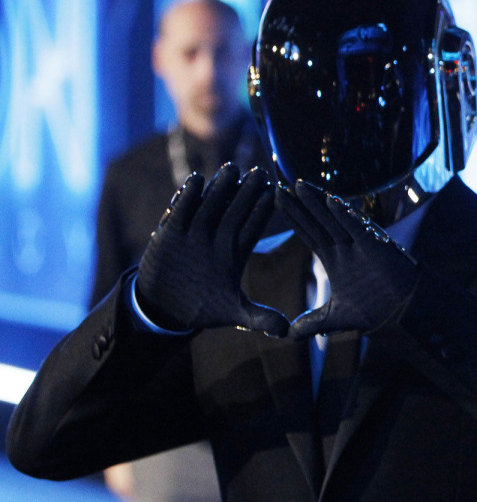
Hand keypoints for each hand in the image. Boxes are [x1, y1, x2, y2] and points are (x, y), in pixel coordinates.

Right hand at [136, 165, 289, 336]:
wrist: (165, 308)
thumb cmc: (204, 307)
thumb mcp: (233, 314)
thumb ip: (259, 318)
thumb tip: (287, 332)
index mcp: (236, 252)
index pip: (253, 227)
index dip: (263, 211)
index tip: (276, 193)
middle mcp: (217, 238)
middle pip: (235, 210)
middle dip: (246, 192)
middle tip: (260, 172)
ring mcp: (195, 233)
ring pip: (210, 205)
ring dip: (219, 188)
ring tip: (231, 170)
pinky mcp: (171, 233)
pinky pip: (180, 211)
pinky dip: (186, 197)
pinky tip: (195, 180)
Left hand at [276, 180, 418, 337]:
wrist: (401, 311)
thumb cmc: (373, 309)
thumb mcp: (335, 318)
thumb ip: (312, 323)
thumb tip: (289, 336)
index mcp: (332, 258)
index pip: (307, 232)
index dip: (292, 217)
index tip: (274, 200)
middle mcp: (343, 247)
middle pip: (315, 221)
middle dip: (297, 205)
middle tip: (276, 186)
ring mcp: (357, 244)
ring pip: (332, 219)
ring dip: (316, 203)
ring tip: (298, 185)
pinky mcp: (374, 246)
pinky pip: (357, 228)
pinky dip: (345, 214)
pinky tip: (331, 200)